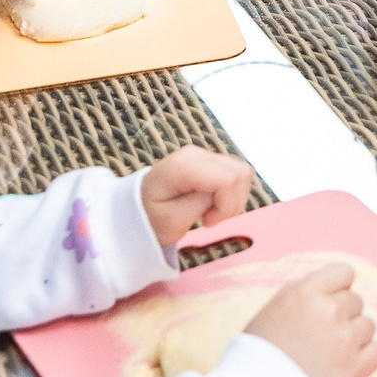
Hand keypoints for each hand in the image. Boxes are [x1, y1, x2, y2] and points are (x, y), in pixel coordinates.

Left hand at [139, 147, 253, 246]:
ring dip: (233, 198)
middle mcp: (195, 153)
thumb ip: (200, 205)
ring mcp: (203, 154)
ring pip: (242, 172)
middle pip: (240, 173)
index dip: (227, 205)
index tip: (207, 223)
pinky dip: (230, 192)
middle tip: (208, 219)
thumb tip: (221, 193)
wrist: (134, 210)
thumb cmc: (149, 218)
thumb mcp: (171, 221)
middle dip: (232, 203)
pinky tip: (211, 203)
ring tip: (209, 211)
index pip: (229, 179)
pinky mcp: (210, 160)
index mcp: (182, 167)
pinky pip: (236, 173)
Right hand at [242, 262, 376, 376]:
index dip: (339, 288)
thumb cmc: (256, 359)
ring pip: (369, 325)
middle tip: (323, 338)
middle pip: (356, 301)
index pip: (344, 272)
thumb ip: (298, 295)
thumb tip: (321, 288)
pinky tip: (348, 365)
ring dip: (355, 337)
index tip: (331, 303)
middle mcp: (329, 310)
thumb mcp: (269, 313)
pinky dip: (368, 357)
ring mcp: (345, 338)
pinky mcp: (357, 367)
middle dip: (343, 316)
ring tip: (331, 355)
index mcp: (304, 293)